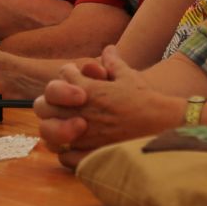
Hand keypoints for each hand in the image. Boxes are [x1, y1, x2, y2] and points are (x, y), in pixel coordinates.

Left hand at [34, 47, 176, 168]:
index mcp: (88, 91)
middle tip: (63, 103)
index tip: (75, 79)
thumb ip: (113, 63)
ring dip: (53, 126)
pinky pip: (64, 156)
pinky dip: (66, 152)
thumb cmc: (145, 99)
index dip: (66, 76)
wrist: (162, 124)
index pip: (60, 78)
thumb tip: (108, 49)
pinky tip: (74, 146)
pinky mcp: (89, 155)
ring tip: (63, 125)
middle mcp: (80, 112)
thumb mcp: (128, 76)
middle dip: (51, 101)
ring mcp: (83, 135)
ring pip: (48, 132)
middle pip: (44, 105)